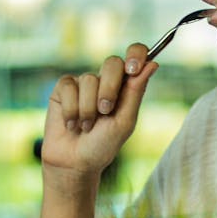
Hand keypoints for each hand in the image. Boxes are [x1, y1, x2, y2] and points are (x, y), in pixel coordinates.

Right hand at [41, 44, 156, 175]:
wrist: (74, 162)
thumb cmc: (103, 145)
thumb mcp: (124, 122)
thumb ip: (136, 92)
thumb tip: (153, 63)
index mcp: (126, 86)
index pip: (136, 55)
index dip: (136, 54)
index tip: (133, 69)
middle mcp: (105, 80)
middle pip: (112, 62)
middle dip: (110, 88)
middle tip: (105, 111)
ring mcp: (84, 83)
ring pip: (89, 79)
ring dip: (88, 109)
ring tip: (86, 127)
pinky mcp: (63, 88)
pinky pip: (68, 86)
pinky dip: (71, 109)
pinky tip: (71, 124)